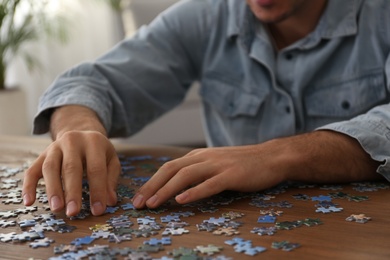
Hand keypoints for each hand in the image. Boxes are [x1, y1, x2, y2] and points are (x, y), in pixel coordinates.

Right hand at [22, 130, 120, 215]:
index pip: (96, 169)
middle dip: (72, 192)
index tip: (97, 210)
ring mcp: (54, 147)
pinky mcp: (41, 155)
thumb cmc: (99, 152)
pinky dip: (29, 186)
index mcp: (94, 142)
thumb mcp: (111, 160)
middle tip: (73, 212)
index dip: (97, 190)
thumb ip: (111, 180)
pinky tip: (29, 202)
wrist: (81, 132)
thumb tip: (110, 201)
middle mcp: (72, 141)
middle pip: (71, 167)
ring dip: (52, 190)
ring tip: (56, 208)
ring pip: (50, 168)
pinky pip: (32, 170)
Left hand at [132, 131, 380, 208]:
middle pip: (171, 169)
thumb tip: (177, 187)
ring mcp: (218, 165)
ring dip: (166, 190)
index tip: (139, 198)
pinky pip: (209, 184)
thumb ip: (197, 171)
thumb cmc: (242, 164)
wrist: (271, 157)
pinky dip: (194, 192)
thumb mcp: (215, 163)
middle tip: (138, 204)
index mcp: (198, 155)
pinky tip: (181, 201)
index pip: (169, 167)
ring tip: (153, 204)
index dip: (152, 182)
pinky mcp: (232, 175)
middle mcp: (204, 157)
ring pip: (186, 176)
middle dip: (152, 187)